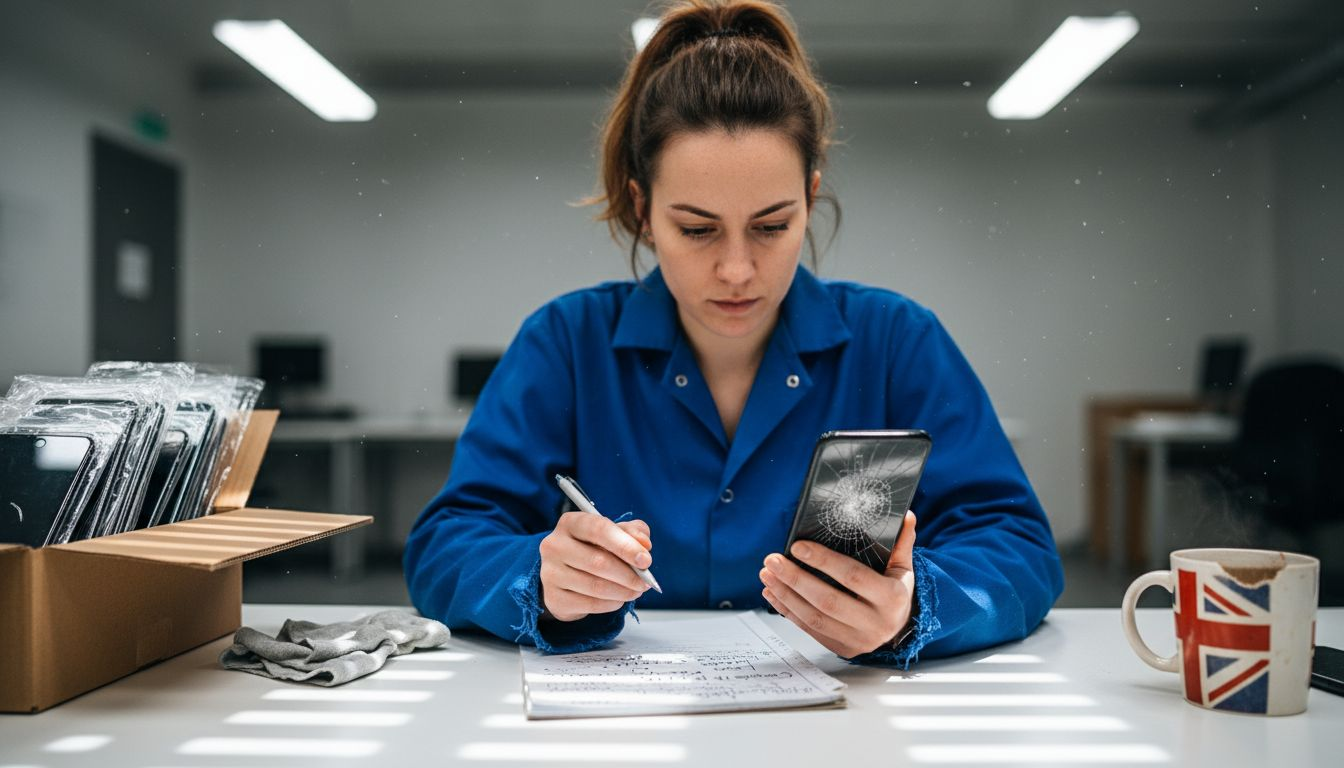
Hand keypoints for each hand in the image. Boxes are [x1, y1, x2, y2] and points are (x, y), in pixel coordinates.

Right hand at [539, 512, 652, 621]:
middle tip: (645, 581)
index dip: (625, 545)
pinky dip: (611, 604)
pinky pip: (590, 604)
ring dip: (623, 591)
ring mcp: (550, 573)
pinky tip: (619, 599)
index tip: (646, 560)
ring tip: (636, 591)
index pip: (599, 529)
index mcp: (570, 523)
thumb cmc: (593, 549)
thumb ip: (632, 533)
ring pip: (595, 586)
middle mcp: (555, 545)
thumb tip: (645, 544)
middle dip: (629, 574)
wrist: (566, 576)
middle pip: (598, 562)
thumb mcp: (613, 534)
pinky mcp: (554, 597)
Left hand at [760, 510, 917, 657]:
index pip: (853, 577)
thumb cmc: (896, 590)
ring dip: (786, 595)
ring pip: (814, 618)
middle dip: (795, 579)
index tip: (798, 546)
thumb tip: (906, 514)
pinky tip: (773, 593)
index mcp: (892, 597)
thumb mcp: (903, 567)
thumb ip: (901, 542)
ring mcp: (858, 639)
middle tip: (772, 560)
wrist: (901, 627)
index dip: (824, 561)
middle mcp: (875, 623)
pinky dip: (788, 611)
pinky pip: (810, 630)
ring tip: (768, 574)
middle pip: (828, 601)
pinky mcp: (843, 648)